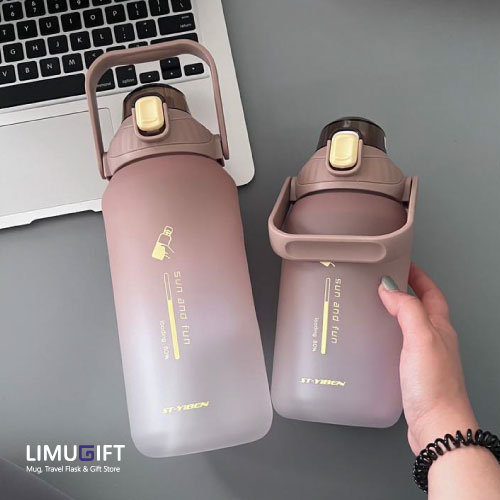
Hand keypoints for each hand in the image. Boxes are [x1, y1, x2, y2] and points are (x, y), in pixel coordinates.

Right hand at [378, 264, 476, 453]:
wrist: (437, 426)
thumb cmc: (435, 387)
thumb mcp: (421, 339)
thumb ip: (407, 310)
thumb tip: (389, 287)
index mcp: (440, 328)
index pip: (431, 293)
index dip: (418, 276)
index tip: (402, 264)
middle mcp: (434, 340)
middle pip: (421, 307)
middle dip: (406, 291)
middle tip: (386, 281)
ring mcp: (424, 356)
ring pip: (410, 325)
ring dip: (395, 312)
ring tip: (376, 304)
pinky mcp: (412, 372)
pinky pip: (400, 344)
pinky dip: (389, 334)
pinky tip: (376, 340)